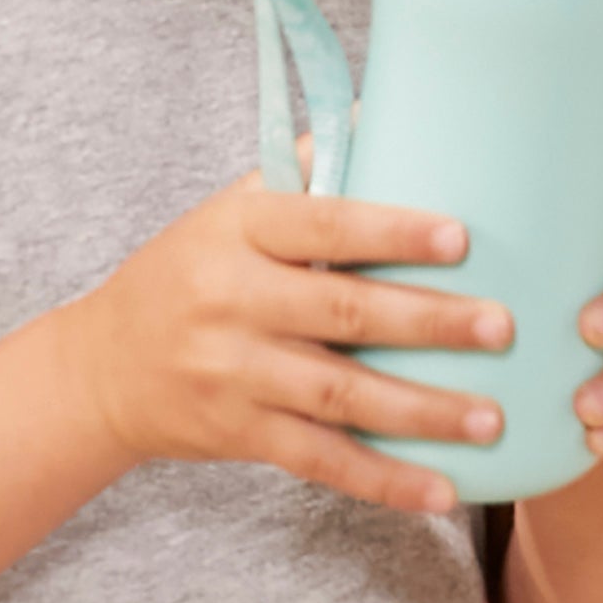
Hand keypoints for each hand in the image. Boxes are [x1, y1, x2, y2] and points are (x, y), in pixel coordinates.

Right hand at [56, 180, 511, 514]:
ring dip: (421, 411)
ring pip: (339, 395)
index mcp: (237, 232)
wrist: (101, 370)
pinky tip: (440, 492)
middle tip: (501, 328)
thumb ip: (301, 172)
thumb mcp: (226, 213)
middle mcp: (231, 301)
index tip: (461, 239)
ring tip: (490, 419)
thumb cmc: (184, 276)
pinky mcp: (238, 434)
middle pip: (342, 312)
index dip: (392, 232)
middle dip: (428, 322)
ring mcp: (233, 374)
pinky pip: (320, 460)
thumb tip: (383, 110)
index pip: (323, 225)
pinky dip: (382, 480)